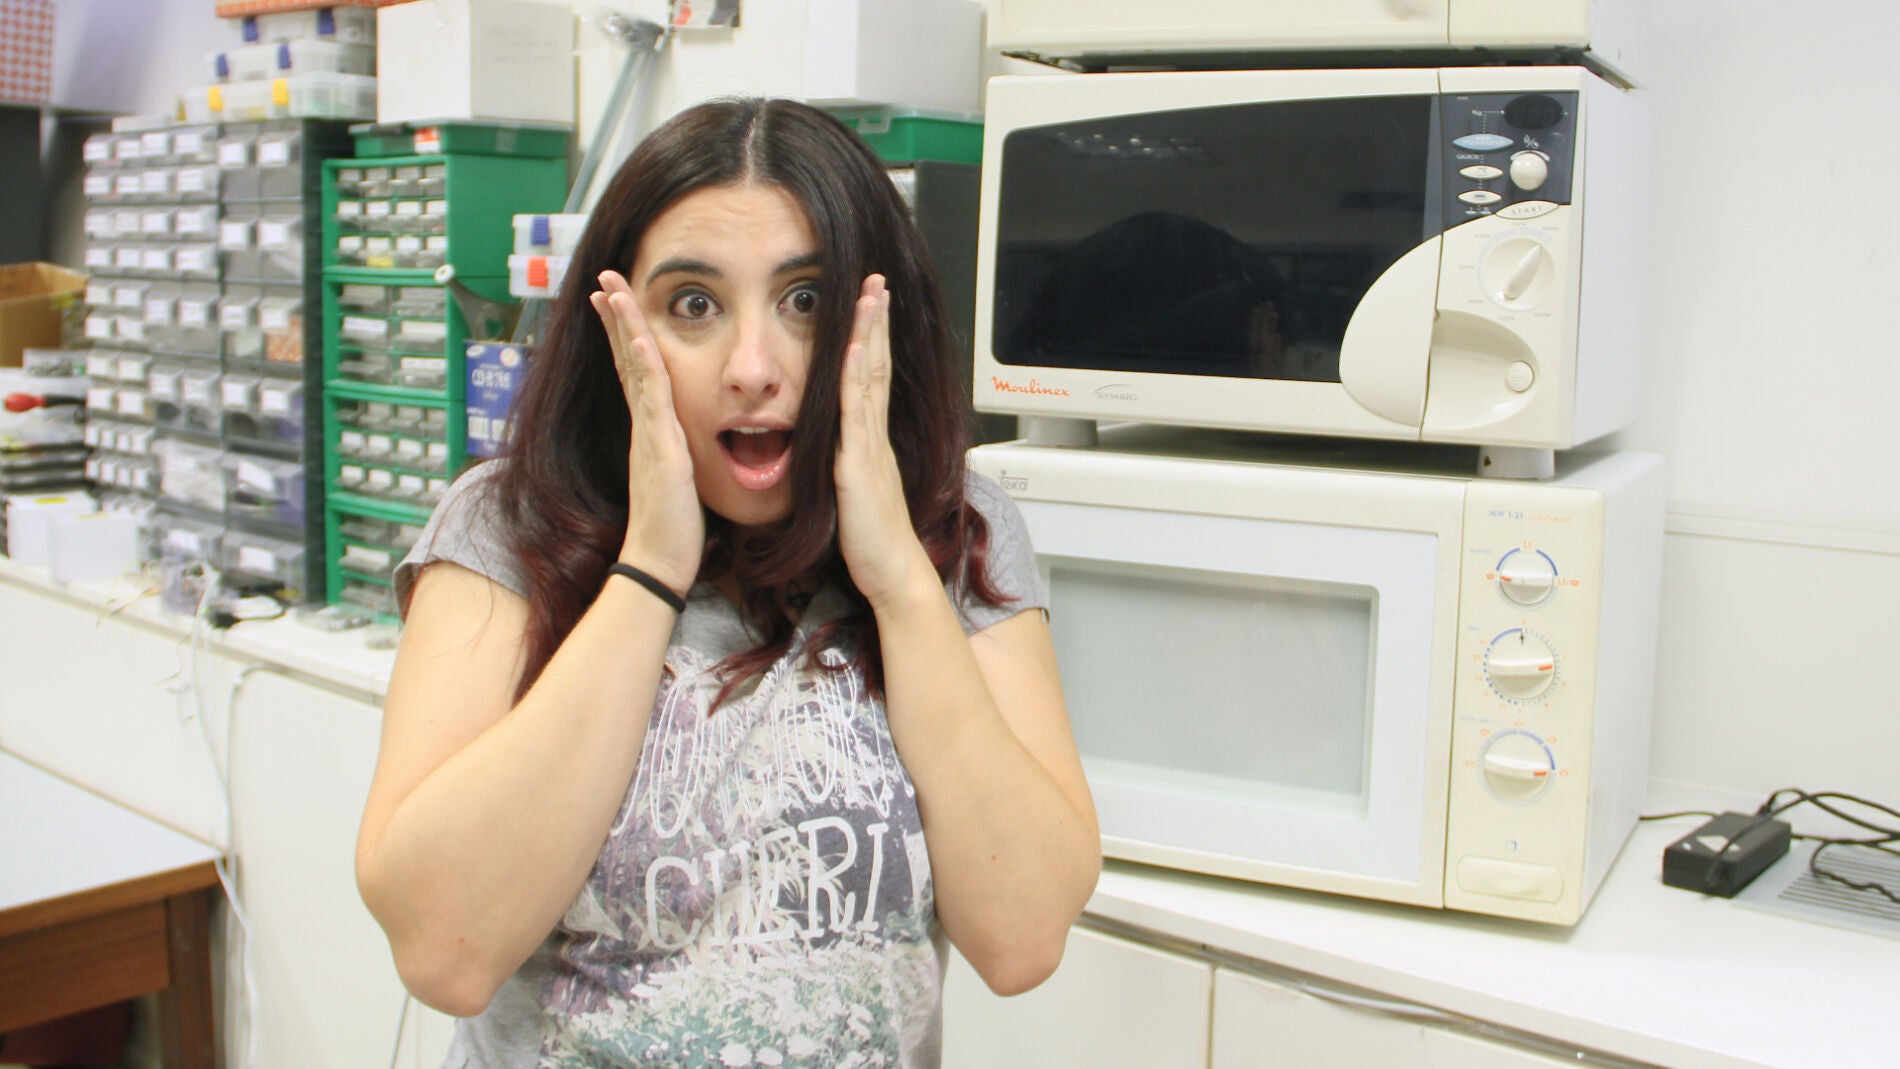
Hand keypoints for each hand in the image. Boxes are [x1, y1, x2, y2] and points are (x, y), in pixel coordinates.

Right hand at [590, 270, 702, 594]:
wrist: (661, 562)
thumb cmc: (674, 528)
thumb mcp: (680, 480)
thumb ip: (679, 456)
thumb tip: (688, 444)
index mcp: (651, 430)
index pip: (635, 372)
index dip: (624, 335)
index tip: (614, 303)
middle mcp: (645, 426)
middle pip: (625, 358)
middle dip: (615, 316)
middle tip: (603, 277)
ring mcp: (649, 434)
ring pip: (634, 368)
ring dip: (623, 326)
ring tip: (610, 289)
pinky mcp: (660, 449)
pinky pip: (651, 399)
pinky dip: (642, 366)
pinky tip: (638, 338)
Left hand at [835, 275, 933, 610]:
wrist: (893, 573)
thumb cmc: (873, 542)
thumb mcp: (855, 491)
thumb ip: (848, 463)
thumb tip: (837, 446)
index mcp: (871, 441)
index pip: (872, 378)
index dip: (871, 339)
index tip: (870, 306)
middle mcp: (874, 436)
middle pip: (877, 366)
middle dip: (876, 321)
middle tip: (877, 281)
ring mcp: (870, 447)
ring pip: (871, 379)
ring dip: (870, 335)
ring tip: (871, 296)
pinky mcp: (860, 464)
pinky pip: (857, 413)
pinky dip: (858, 377)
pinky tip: (858, 350)